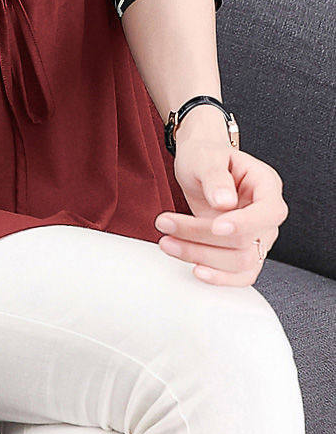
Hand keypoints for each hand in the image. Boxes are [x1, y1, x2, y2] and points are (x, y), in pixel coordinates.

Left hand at [154, 112, 288, 285]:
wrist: (200, 165)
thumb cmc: (205, 156)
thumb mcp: (205, 157)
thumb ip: (216, 177)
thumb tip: (225, 202)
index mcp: (267, 185)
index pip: (269, 212)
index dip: (245, 224)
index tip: (216, 227)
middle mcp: (267, 214)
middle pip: (248, 241)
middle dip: (203, 238)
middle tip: (165, 224)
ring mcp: (258, 236)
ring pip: (241, 263)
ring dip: (201, 256)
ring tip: (166, 242)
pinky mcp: (244, 251)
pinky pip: (240, 275)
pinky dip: (218, 277)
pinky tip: (194, 269)